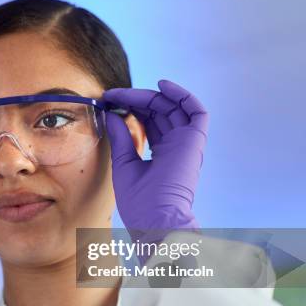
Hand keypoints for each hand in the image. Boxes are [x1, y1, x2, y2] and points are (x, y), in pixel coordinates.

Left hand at [103, 80, 208, 257]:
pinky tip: (161, 86)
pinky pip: (196, 111)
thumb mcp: (124, 164)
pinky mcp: (194, 141)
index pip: (150, 122)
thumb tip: (112, 114)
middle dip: (136, 100)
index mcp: (162, 155)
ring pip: (173, 108)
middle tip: (113, 95)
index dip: (131, 109)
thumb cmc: (139, 201)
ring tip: (126, 93)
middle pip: (160, 112)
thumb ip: (121, 138)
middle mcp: (176, 147)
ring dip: (150, 96)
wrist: (154, 219)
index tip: (109, 102)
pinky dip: (182, 95)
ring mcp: (186, 144)